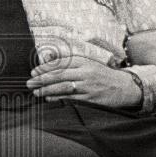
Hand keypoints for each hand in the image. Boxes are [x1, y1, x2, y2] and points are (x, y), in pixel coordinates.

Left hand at [27, 55, 141, 109]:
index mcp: (85, 62)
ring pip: (63, 87)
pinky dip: (59, 98)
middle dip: (42, 79)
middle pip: (59, 74)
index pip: (61, 63)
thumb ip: (70, 61)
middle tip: (29, 82)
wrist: (125, 87)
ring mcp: (89, 86)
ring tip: (36, 92)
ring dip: (47, 90)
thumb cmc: (104, 76)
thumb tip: (49, 57)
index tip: (34, 71)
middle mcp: (86, 72)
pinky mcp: (91, 98)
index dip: (46, 67)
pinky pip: (71, 98)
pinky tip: (49, 99)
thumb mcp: (89, 64)